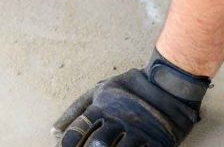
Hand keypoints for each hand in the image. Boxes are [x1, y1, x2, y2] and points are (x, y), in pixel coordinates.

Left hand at [53, 50, 211, 146]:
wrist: (169, 83)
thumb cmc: (129, 87)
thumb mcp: (101, 91)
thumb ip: (77, 109)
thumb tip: (53, 131)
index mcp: (102, 105)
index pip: (79, 128)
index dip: (68, 143)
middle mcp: (118, 118)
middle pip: (98, 142)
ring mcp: (138, 129)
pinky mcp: (156, 140)